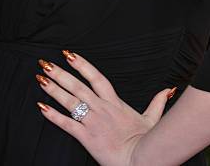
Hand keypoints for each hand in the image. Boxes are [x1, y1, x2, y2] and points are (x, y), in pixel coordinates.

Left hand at [35, 50, 175, 165]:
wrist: (141, 159)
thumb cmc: (146, 141)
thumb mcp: (152, 118)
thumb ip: (158, 101)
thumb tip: (168, 89)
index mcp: (114, 102)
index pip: (96, 77)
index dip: (82, 64)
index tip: (69, 54)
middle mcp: (101, 107)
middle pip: (77, 85)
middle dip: (60, 73)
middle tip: (46, 62)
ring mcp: (93, 121)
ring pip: (70, 101)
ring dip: (53, 89)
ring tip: (41, 78)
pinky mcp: (87, 136)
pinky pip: (67, 124)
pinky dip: (53, 115)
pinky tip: (42, 107)